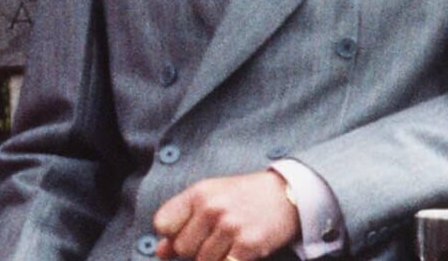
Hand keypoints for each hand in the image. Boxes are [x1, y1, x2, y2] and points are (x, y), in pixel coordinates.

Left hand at [151, 170, 299, 260]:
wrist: (287, 195)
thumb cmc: (243, 197)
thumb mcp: (209, 198)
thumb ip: (181, 221)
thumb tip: (160, 251)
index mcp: (198, 193)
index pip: (163, 224)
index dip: (172, 234)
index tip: (186, 232)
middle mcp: (212, 208)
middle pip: (182, 247)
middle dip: (194, 249)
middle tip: (214, 238)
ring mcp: (230, 227)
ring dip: (214, 258)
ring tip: (229, 244)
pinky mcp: (248, 246)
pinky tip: (236, 253)